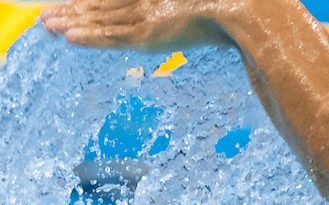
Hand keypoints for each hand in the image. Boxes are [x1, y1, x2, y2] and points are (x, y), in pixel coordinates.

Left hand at [41, 0, 229, 50]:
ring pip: (101, 19)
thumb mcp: (213, 14)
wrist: (242, 11)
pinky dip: (91, 37)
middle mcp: (147, 2)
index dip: (91, 2)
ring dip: (73, 22)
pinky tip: (70, 38)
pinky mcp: (149, 33)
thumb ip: (201, 16)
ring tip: (48, 25)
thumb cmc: (236, 10)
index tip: (72, 5)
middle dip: (73, 10)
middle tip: (48, 15)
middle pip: (101, 5)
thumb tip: (204, 23)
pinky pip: (113, 36)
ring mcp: (146, 16)